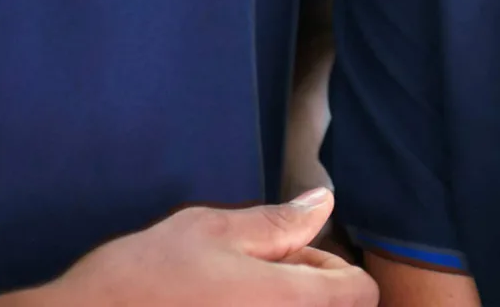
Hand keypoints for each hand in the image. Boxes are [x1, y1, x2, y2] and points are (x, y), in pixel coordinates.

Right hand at [21, 188, 378, 306]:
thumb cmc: (141, 282)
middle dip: (304, 294)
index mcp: (290, 303)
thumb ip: (276, 222)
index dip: (329, 266)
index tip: (286, 258)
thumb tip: (324, 202)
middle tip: (251, 281)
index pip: (359, 290)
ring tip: (228, 301)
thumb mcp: (209, 231)